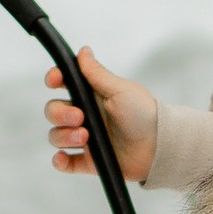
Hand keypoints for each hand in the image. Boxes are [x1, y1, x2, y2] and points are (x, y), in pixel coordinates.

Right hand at [44, 46, 159, 183]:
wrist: (159, 146)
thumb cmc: (144, 114)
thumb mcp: (120, 90)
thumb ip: (97, 73)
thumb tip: (83, 51)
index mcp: (92, 95)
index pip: (63, 83)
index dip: (54, 79)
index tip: (55, 82)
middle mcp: (85, 115)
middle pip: (53, 111)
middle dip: (60, 113)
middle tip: (80, 117)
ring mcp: (85, 138)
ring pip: (56, 136)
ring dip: (64, 136)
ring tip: (85, 137)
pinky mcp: (89, 161)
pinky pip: (64, 162)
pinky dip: (60, 161)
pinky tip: (64, 158)